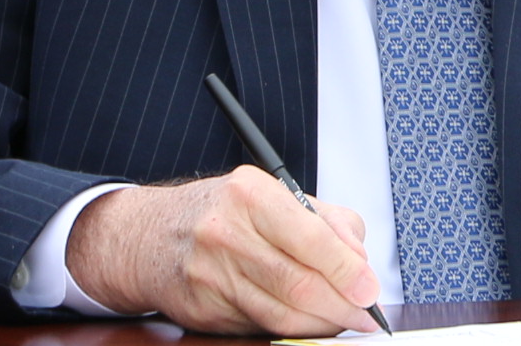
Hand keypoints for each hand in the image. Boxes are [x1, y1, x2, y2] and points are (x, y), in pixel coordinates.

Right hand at [67, 168, 380, 334]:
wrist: (150, 236)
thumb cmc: (222, 212)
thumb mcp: (272, 194)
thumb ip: (325, 220)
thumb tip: (359, 260)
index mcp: (250, 193)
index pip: (310, 238)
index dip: (346, 270)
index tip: (370, 290)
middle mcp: (227, 232)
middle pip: (298, 284)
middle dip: (341, 306)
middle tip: (365, 315)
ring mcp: (211, 274)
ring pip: (281, 313)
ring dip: (321, 323)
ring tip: (343, 321)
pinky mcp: (204, 309)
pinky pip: (260, 325)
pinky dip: (292, 328)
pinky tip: (308, 323)